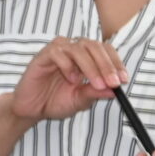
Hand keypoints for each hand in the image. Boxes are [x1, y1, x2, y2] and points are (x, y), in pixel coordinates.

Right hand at [6, 37, 125, 124]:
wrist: (32, 109)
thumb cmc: (55, 101)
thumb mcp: (80, 100)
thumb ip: (95, 93)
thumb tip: (114, 91)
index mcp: (85, 58)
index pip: (105, 50)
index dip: (116, 63)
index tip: (123, 80)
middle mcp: (72, 51)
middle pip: (94, 46)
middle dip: (106, 65)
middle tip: (112, 82)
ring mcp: (57, 52)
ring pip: (78, 48)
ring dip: (91, 66)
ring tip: (94, 84)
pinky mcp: (42, 56)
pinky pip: (57, 53)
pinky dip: (68, 66)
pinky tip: (71, 79)